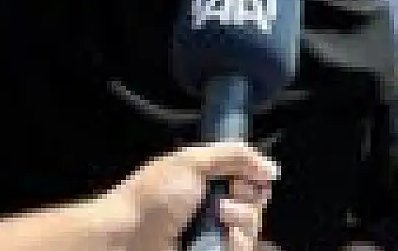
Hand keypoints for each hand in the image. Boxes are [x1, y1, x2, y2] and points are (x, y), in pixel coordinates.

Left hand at [112, 142, 278, 250]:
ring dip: (242, 219)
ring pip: (252, 228)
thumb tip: (271, 169)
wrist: (126, 238)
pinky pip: (242, 249)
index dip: (255, 177)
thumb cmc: (153, 196)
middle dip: (249, 197)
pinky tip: (223, 238)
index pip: (248, 178)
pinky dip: (237, 243)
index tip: (251, 176)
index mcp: (205, 181)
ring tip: (220, 217)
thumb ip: (234, 155)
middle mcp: (211, 208)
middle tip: (228, 196)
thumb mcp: (191, 161)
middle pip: (255, 203)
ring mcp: (212, 235)